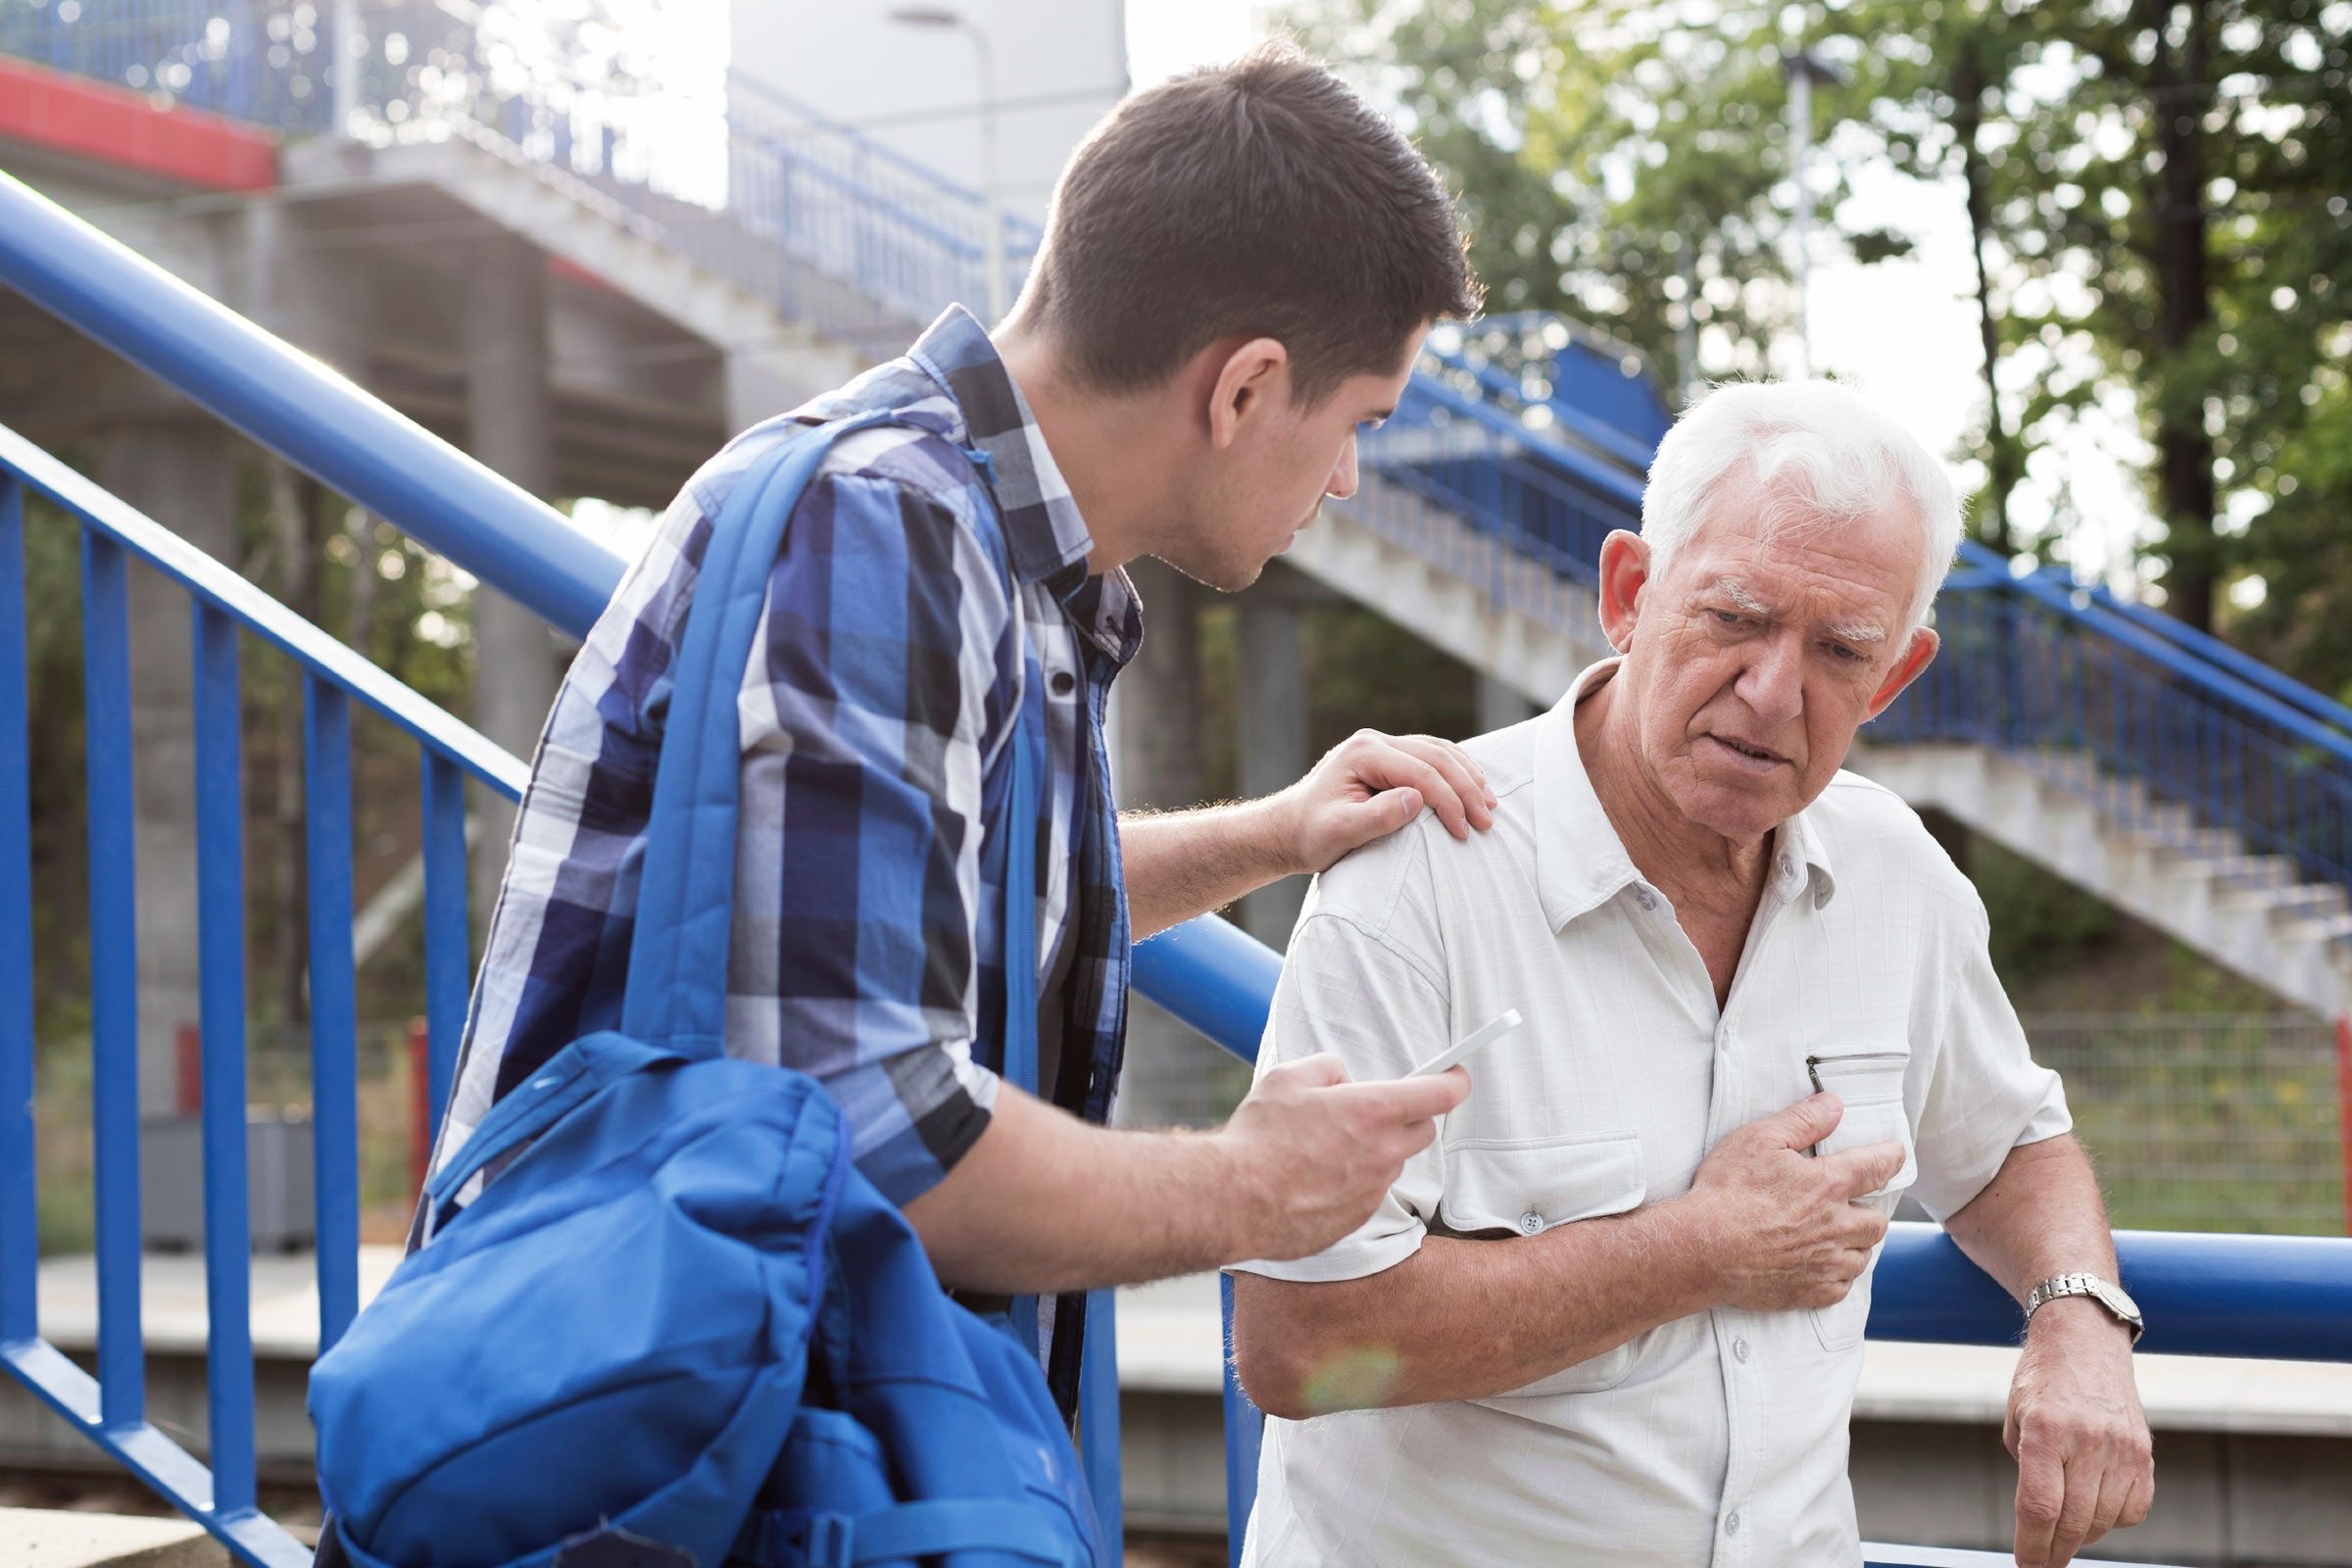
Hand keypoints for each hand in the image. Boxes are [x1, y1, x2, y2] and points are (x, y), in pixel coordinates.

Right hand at [1217, 1053, 1469, 1260]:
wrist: (1234, 1201)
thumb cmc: (1259, 1136)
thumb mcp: (1288, 1078)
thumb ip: (1327, 1068)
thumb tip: (1342, 1079)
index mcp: (1374, 1111)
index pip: (1441, 1093)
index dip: (1455, 1079)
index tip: (1456, 1075)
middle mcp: (1383, 1153)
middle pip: (1423, 1131)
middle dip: (1408, 1116)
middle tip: (1373, 1110)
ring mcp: (1372, 1191)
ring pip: (1390, 1164)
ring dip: (1372, 1152)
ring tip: (1322, 1149)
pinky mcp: (1356, 1221)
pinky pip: (1367, 1194)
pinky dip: (1351, 1183)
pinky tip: (1312, 1179)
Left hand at [1262, 730, 1495, 875]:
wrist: (1288, 830)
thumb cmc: (1311, 835)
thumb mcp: (1340, 832)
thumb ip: (1378, 816)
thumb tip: (1418, 798)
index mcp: (1363, 753)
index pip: (1420, 772)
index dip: (1449, 801)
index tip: (1465, 831)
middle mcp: (1374, 741)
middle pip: (1435, 757)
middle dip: (1466, 789)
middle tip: (1488, 819)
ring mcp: (1382, 745)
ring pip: (1438, 751)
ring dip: (1467, 776)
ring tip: (1489, 803)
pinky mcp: (1388, 757)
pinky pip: (1431, 756)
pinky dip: (1455, 770)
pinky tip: (1473, 786)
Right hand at [1676, 1093, 1905, 1311]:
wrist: (1703, 1248)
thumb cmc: (1727, 1191)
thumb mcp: (1759, 1139)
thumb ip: (1803, 1120)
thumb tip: (1835, 1106)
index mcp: (1830, 1185)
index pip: (1877, 1166)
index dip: (1891, 1157)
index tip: (1896, 1154)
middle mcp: (1838, 1226)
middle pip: (1877, 1220)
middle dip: (1870, 1209)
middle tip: (1854, 1204)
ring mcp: (1827, 1263)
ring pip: (1863, 1255)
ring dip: (1856, 1244)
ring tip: (1837, 1235)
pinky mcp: (1812, 1292)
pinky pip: (1843, 1286)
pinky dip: (1839, 1274)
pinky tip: (1823, 1265)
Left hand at [2006, 1298, 2153, 1566]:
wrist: (2085, 1341)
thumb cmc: (2041, 1382)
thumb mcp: (2016, 1419)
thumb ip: (2027, 1469)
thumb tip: (2039, 1522)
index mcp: (2045, 1430)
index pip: (2040, 1506)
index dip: (2032, 1545)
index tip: (2027, 1566)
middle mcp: (2087, 1440)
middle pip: (2073, 1520)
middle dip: (2054, 1551)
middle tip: (2043, 1564)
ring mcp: (2122, 1448)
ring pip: (2103, 1520)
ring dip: (2081, 1536)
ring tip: (2064, 1533)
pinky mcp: (2144, 1454)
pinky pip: (2132, 1510)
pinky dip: (2112, 1519)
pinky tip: (2095, 1508)